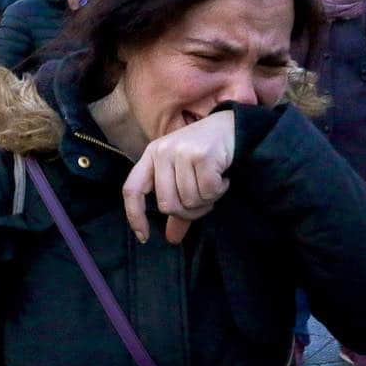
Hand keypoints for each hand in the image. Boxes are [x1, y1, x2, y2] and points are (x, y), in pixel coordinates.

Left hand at [122, 110, 234, 245]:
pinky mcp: (202, 154)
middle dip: (189, 211)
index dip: (135, 215)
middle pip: (167, 204)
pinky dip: (219, 190)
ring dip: (207, 199)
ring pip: (190, 200)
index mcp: (151, 156)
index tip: (144, 237)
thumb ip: (178, 207)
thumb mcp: (184, 177)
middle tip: (204, 199)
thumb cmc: (205, 154)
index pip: (132, 189)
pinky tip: (223, 177)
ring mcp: (181, 151)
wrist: (233, 127)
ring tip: (214, 183)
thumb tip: (172, 238)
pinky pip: (208, 192)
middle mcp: (162, 152)